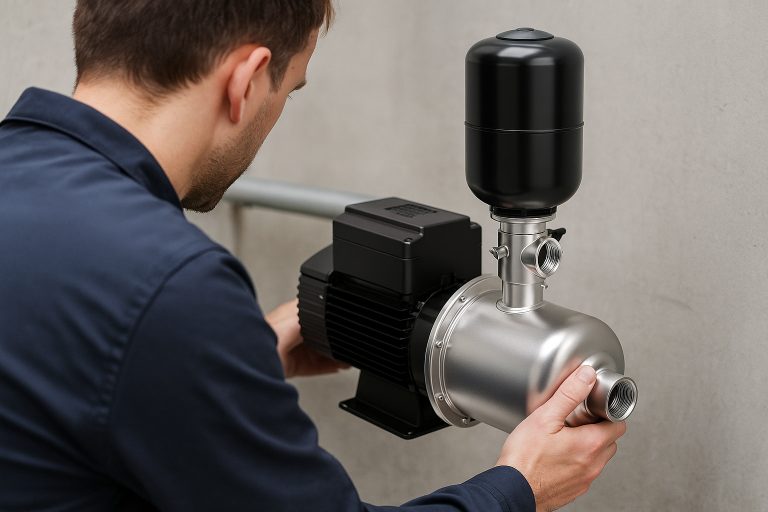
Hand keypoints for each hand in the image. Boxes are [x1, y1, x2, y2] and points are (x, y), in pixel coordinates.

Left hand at [266, 299, 348, 378]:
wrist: (256, 356)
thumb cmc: (271, 331)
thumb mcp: (300, 314)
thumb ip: (317, 314)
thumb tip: (332, 311)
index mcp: (291, 315)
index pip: (315, 315)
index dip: (330, 319)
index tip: (344, 324)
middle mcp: (292, 332)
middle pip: (320, 336)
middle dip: (334, 340)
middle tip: (349, 342)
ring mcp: (293, 349)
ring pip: (320, 352)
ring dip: (336, 355)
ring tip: (349, 356)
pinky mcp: (294, 366)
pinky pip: (316, 366)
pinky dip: (330, 367)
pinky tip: (340, 365)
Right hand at [496, 365, 626, 510]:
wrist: (512, 490)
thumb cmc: (524, 458)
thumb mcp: (545, 418)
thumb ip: (569, 394)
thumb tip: (587, 376)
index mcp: (590, 444)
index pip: (618, 425)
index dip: (607, 413)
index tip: (593, 408)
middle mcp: (593, 465)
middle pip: (609, 441)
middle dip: (598, 428)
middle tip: (576, 420)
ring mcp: (584, 480)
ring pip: (598, 457)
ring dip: (588, 445)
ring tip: (564, 437)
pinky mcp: (574, 490)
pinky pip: (584, 471)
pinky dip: (577, 461)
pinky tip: (556, 455)